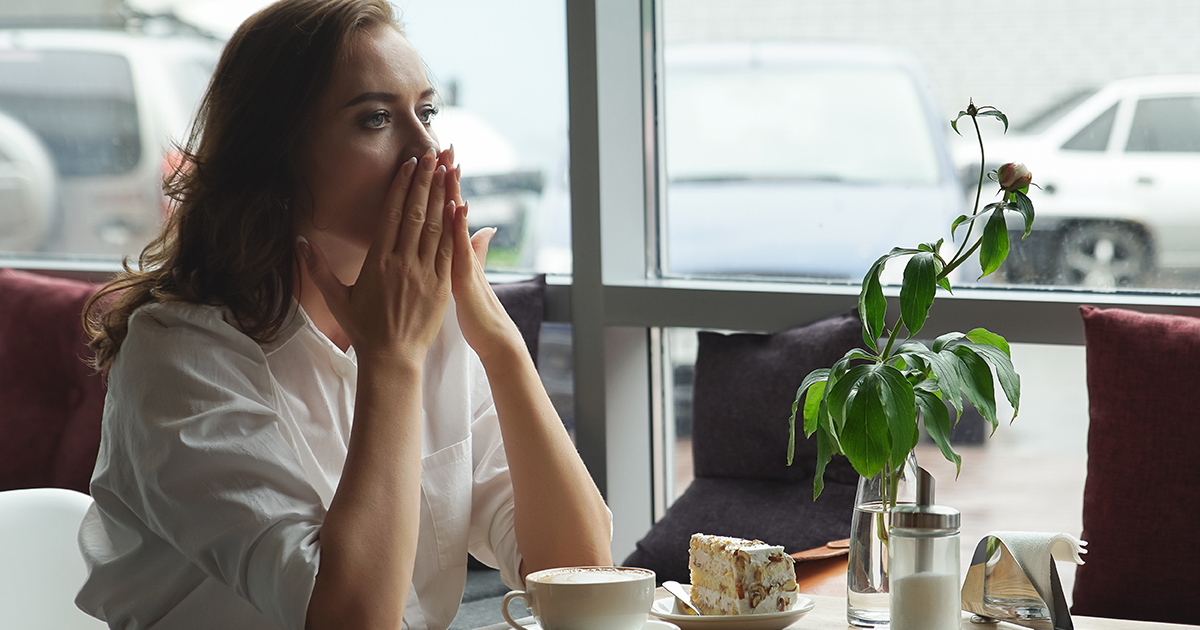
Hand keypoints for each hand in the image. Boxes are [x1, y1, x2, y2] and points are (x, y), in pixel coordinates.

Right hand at [298, 148, 455, 366]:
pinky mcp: (442, 286)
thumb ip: (318, 268)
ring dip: (442, 196)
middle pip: (416, 214)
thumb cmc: (363, 329)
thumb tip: (299, 241)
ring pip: (436, 227)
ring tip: (449, 171)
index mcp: (378, 262)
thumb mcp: (337, 298)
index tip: (409, 164)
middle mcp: (403, 263)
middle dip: (426, 182)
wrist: (392, 358)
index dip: (401, 187)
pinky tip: (459, 206)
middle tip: (433, 155)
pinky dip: (455, 227)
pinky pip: (450, 250)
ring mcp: (425, 274)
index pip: (392, 215)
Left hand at [440, 160, 525, 362]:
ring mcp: (464, 262)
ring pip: (454, 222)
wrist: (493, 336)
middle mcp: (460, 251)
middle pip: (450, 207)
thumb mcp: (475, 276)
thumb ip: (478, 251)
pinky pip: (460, 249)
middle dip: (446, 177)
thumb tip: (486, 229)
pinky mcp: (464, 278)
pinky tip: (458, 205)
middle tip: (443, 146)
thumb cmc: (480, 310)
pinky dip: (459, 227)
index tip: (438, 158)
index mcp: (455, 250)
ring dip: (452, 192)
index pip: (445, 210)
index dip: (441, 184)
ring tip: (450, 163)